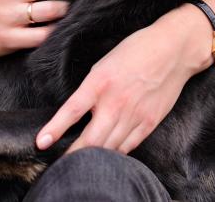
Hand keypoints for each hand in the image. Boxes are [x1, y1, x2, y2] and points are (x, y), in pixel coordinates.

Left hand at [34, 7, 212, 154]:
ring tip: (80, 166)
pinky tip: (106, 158)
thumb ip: (91, 89)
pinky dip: (115, 154)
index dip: (55, 129)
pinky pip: (128, 146)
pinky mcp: (149, 122)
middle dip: (73, 155)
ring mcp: (134, 115)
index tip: (41, 143)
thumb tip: (78, 112)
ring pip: (109, 148)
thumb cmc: (136, 51)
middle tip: (60, 165)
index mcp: (100, 82)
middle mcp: (116, 102)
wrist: (173, 50)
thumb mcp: (104, 64)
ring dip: (93, 158)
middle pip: (90, 139)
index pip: (72, 110)